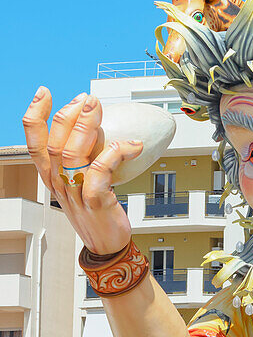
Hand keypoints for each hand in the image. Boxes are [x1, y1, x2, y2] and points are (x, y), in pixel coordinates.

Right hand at [23, 87, 141, 254]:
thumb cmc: (96, 208)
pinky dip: (115, 154)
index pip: (35, 143)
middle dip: (69, 114)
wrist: (107, 244)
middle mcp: (59, 183)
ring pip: (73, 154)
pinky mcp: (96, 202)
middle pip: (55, 143)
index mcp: (51, 175)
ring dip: (87, 126)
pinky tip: (133, 145)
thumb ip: (81, 155)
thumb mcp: (79, 180)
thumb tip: (94, 123)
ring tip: (99, 108)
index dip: (36, 116)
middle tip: (86, 97)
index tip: (43, 93)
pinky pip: (100, 173)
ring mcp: (76, 193)